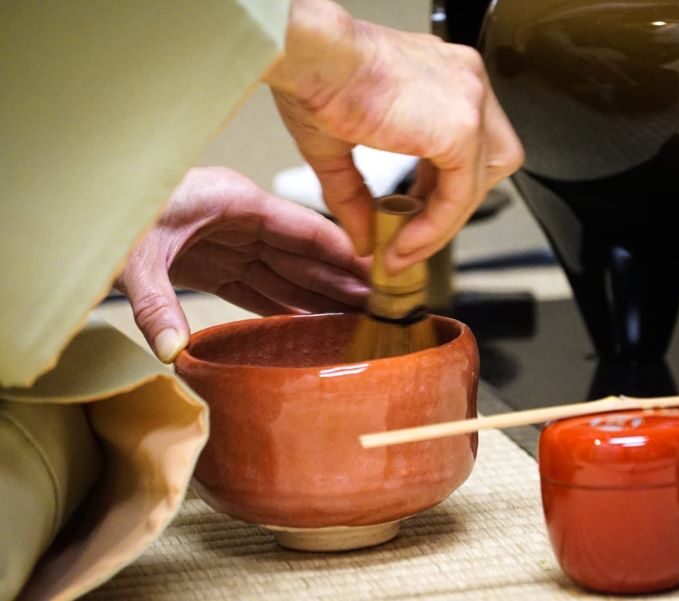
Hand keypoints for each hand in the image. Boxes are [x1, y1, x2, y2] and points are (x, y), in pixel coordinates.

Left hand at [116, 167, 369, 361]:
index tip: (377, 271)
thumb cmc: (107, 212)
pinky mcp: (211, 263)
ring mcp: (227, 241)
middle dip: (339, 281)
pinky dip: (281, 306)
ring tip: (353, 320)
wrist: (75, 205)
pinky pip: (256, 287)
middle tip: (378, 306)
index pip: (303, 228)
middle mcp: (238, 221)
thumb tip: (174, 350)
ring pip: (284, 273)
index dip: (343, 251)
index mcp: (234, 202)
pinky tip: (305, 324)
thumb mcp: (132, 256)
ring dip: (316, 296)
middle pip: (301, 255)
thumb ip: (156, 302)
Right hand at [265, 0, 523, 271]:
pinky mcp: (462, 127)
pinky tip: (408, 240)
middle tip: (415, 232)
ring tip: (407, 246)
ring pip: (481, 181)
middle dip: (451, 204)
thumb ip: (356, 196)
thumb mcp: (336, 147)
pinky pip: (461, 194)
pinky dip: (437, 225)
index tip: (409, 220)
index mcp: (440, 76)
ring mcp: (470, 100)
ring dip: (445, 222)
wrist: (308, 54)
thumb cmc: (313, 76)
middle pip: (487, 162)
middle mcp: (464, 82)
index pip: (463, 144)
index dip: (439, 190)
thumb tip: (363, 239)